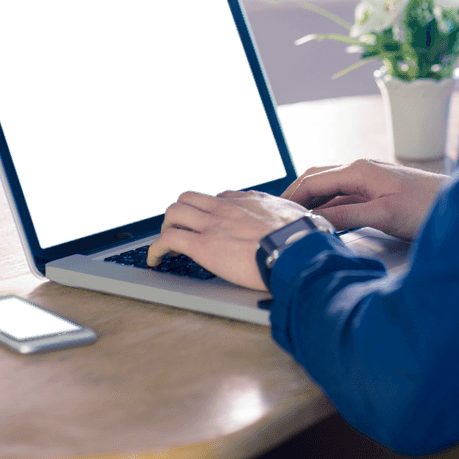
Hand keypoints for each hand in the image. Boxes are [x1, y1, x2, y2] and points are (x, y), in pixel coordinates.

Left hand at [146, 190, 311, 289]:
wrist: (296, 249)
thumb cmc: (302, 237)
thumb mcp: (296, 216)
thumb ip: (287, 217)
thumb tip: (298, 221)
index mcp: (249, 200)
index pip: (219, 198)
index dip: (210, 211)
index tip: (209, 224)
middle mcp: (227, 206)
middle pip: (189, 199)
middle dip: (181, 214)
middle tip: (181, 232)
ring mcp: (213, 223)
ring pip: (174, 212)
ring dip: (167, 227)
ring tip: (166, 246)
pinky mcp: (203, 245)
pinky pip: (168, 238)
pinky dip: (157, 248)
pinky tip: (156, 260)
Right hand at [282, 159, 448, 241]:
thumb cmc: (428, 207)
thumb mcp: (384, 215)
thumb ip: (348, 216)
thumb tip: (317, 220)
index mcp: (359, 170)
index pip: (314, 181)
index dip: (292, 196)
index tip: (275, 213)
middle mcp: (362, 170)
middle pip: (318, 180)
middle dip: (297, 195)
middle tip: (279, 215)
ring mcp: (370, 181)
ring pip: (331, 189)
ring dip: (313, 202)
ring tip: (296, 219)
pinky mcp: (379, 194)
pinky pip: (345, 198)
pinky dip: (329, 208)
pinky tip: (325, 221)